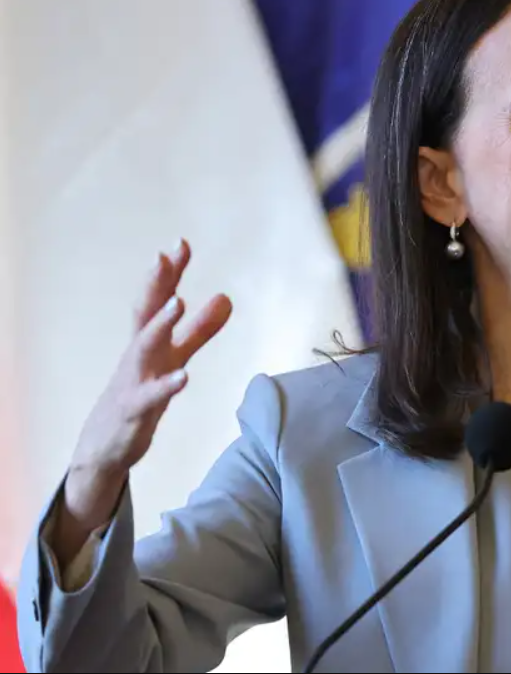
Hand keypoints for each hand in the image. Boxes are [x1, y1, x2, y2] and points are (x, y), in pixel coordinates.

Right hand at [63, 240, 231, 528]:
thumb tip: (226, 297)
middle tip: (164, 256)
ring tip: (179, 302)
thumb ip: (200, 330)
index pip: (158, 300)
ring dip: (160, 324)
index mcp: (147, 340)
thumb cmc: (140, 393)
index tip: (181, 243)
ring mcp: (134, 381)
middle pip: (145, 314)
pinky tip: (184, 376)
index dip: (169, 273)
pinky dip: (167, 385)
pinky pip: (151, 397)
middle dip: (155, 285)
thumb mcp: (173, 358)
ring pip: (143, 348)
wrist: (104, 447)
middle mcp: (138, 355)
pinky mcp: (135, 411)